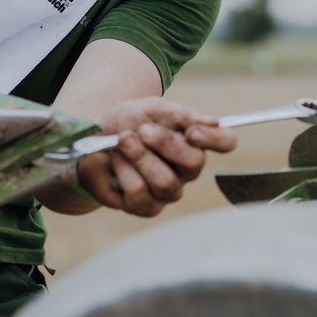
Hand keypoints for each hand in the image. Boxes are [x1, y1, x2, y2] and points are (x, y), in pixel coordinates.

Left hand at [76, 96, 235, 216]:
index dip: (216, 139)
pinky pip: (140, 193)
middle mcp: (186, 170)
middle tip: (141, 129)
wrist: (91, 139)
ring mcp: (167, 191)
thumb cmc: (126, 122)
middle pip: (195, 162)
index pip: (225, 142)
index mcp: (194, 141)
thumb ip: (180, 114)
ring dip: (140, 157)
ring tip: (122, 140)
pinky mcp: (145, 207)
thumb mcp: (150, 109)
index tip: (192, 131)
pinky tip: (115, 159)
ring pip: (166, 182)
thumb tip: (214, 121)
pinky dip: (123, 171)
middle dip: (165, 143)